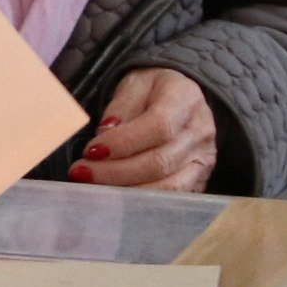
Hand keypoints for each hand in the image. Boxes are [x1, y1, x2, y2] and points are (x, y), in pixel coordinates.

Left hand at [76, 66, 216, 190]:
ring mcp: (203, 159)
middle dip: (114, 172)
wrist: (182, 98)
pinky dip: (141, 202)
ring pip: (167, 187)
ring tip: (94, 186)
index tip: (90, 150)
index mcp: (185, 99)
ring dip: (125, 191)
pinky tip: (116, 197)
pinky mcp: (199, 180)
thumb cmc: (152, 91)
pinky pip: (172, 199)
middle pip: (159, 162)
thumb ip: (121, 106)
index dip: (122, 143)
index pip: (158, 127)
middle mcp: (200, 132)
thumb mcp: (134, 83)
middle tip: (82, 172)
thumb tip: (106, 134)